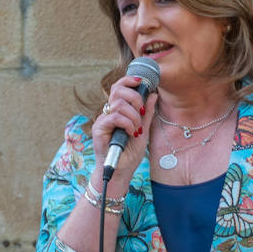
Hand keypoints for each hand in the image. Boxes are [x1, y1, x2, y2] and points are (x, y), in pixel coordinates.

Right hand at [92, 73, 157, 191]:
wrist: (122, 170)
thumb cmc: (130, 152)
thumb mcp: (144, 130)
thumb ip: (146, 113)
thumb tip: (153, 94)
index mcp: (118, 110)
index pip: (120, 87)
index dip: (129, 80)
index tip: (142, 82)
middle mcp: (109, 112)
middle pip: (118, 90)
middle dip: (135, 97)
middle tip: (141, 113)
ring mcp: (103, 120)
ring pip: (119, 104)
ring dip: (133, 116)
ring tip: (137, 129)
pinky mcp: (99, 128)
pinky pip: (115, 117)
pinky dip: (127, 123)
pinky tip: (131, 132)